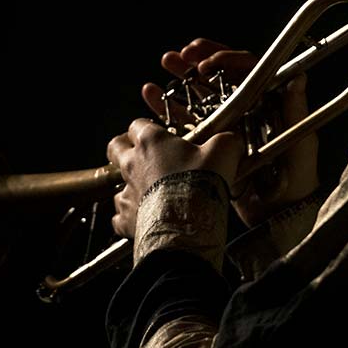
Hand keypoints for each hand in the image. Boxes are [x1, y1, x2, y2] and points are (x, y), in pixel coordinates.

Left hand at [107, 117, 241, 238]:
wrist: (187, 223)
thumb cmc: (201, 183)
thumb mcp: (223, 152)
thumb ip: (226, 140)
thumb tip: (232, 139)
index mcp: (151, 141)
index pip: (137, 124)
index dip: (147, 127)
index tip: (160, 134)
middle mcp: (132, 163)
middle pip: (114, 148)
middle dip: (123, 149)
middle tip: (140, 155)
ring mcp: (126, 192)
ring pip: (117, 184)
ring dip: (129, 187)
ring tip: (148, 193)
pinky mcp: (125, 219)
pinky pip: (119, 216)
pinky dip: (129, 217)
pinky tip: (143, 218)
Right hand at [141, 39, 319, 228]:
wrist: (279, 217)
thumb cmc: (298, 181)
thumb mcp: (301, 145)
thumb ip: (296, 112)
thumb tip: (298, 78)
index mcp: (268, 103)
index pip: (247, 70)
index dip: (227, 60)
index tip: (206, 63)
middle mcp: (246, 110)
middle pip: (221, 76)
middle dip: (200, 60)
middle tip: (181, 54)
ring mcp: (226, 126)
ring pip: (201, 94)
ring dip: (182, 76)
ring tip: (166, 62)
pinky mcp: (209, 144)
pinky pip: (186, 121)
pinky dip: (167, 106)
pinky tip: (150, 94)